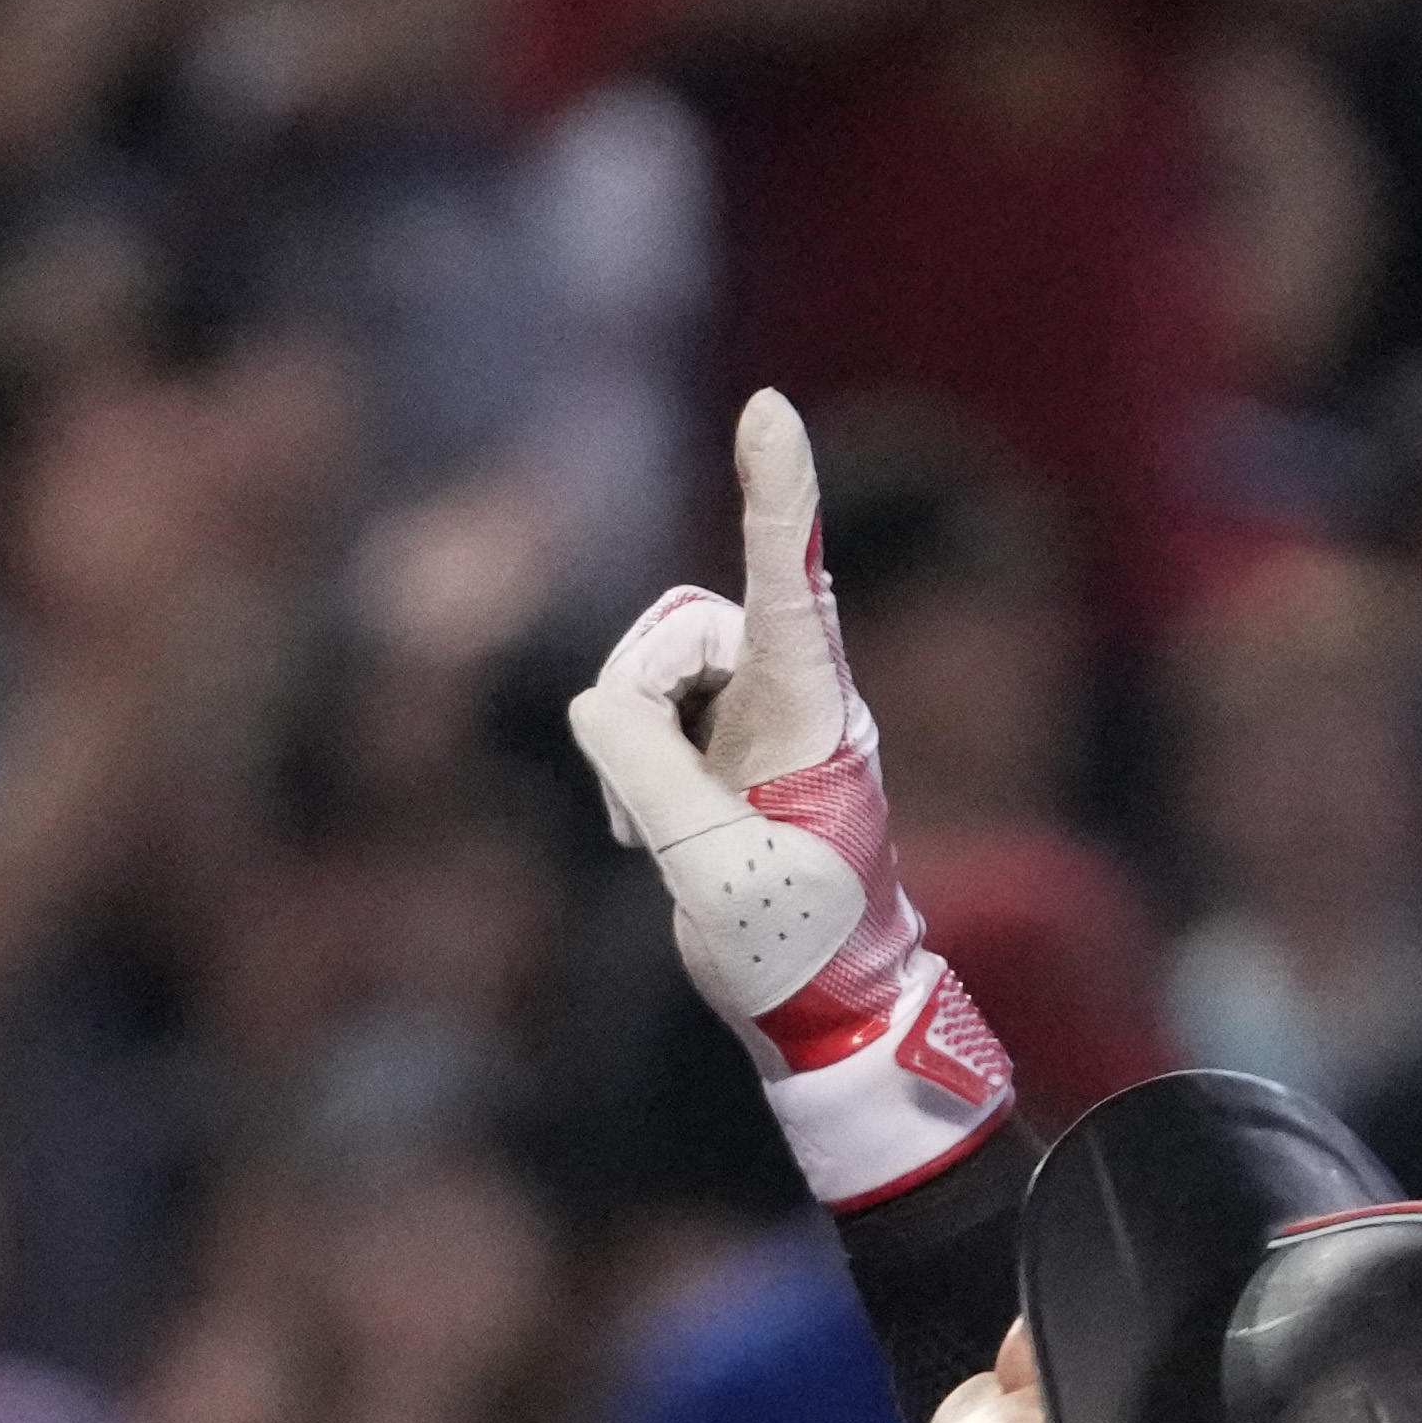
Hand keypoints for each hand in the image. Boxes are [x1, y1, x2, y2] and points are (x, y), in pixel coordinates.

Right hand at [567, 389, 1014, 1213]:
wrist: (823, 1009)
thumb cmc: (793, 942)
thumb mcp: (709, 867)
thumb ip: (643, 770)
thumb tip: (598, 702)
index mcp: (813, 716)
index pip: (791, 585)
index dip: (776, 495)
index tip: (766, 413)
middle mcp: (790, 697)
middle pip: (687, 625)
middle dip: (642, 692)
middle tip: (639, 817)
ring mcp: (756, 718)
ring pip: (657, 664)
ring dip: (631, 741)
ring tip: (652, 837)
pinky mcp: (722, 747)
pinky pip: (646, 712)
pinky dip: (629, 764)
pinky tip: (649, 834)